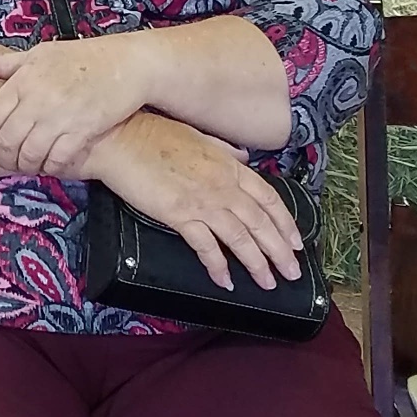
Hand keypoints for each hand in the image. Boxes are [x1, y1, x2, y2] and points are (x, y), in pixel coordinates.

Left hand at [0, 35, 152, 177]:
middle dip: (2, 159)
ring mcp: (61, 116)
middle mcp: (39, 98)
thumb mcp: (37, 55)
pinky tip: (49, 166)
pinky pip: (58, 160)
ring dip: (25, 166)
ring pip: (30, 154)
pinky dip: (50, 168)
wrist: (127, 64)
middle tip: (5, 163)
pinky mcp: (84, 130)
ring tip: (26, 166)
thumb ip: (0, 64)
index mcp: (24, 79)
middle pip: (7, 140)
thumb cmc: (79, 58)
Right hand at [85, 112, 303, 292]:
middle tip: (292, 273)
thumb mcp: (198, 135)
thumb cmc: (153, 133)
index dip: (286, 223)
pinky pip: (206, 246)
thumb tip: (241, 157)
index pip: (269, 199)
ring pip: (241, 238)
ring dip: (258, 263)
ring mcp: (203, 201)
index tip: (296, 243)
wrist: (120, 138)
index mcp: (230, 165)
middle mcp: (223, 185)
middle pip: (261, 223)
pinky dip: (218, 266)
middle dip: (281, 251)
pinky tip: (225, 281)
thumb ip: (224, 150)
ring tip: (268, 283)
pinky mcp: (179, 215)